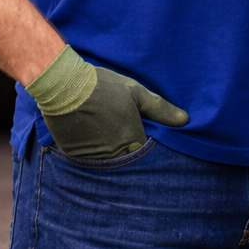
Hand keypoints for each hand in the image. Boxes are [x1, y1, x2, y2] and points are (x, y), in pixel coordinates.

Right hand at [26, 45, 187, 159]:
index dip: (146, 145)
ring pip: (109, 162)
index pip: (146, 154)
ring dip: (110, 152)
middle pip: (127, 160)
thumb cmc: (103, 87)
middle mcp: (114, 155)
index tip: (144, 136)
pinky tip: (92, 136)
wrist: (63, 86)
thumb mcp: (135, 92)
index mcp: (132, 140)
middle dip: (129, 151)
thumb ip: (160, 109)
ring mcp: (93, 158)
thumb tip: (184, 120)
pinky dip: (93, 152)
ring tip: (106, 135)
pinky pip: (90, 161)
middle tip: (121, 134)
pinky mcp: (76, 157)